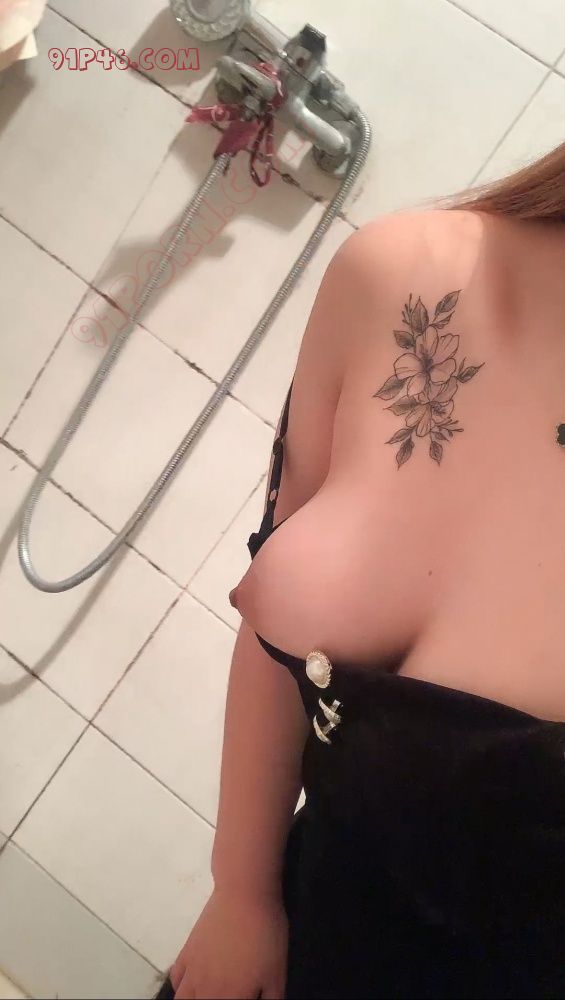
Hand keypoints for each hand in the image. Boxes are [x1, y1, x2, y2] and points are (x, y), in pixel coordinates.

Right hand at [170, 887, 288, 998]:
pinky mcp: (186, 952)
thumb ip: (272, 999)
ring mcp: (193, 971)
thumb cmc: (265, 934)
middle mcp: (207, 990)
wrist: (244, 895)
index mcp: (231, 998)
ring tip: (206, 994)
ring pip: (182, 999)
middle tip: (229, 993)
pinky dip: (182, 986)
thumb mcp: (278, 972)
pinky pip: (176, 979)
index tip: (246, 997)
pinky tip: (194, 981)